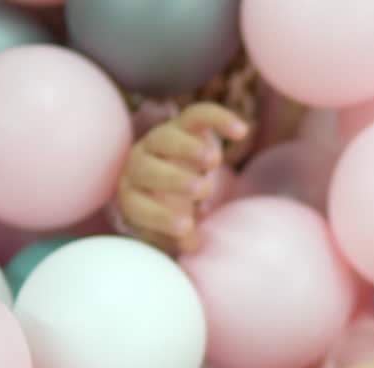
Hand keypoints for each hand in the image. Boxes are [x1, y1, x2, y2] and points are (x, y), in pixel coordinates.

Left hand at [115, 102, 248, 253]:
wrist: (167, 179)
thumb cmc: (170, 212)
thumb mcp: (171, 232)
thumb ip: (180, 240)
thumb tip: (193, 246)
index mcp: (132, 197)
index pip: (140, 207)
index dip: (161, 218)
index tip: (189, 228)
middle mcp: (138, 165)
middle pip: (148, 168)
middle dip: (174, 179)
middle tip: (202, 191)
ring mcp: (158, 140)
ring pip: (167, 136)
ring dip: (189, 148)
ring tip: (215, 162)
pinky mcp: (182, 123)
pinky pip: (197, 115)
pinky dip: (219, 119)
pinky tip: (242, 131)